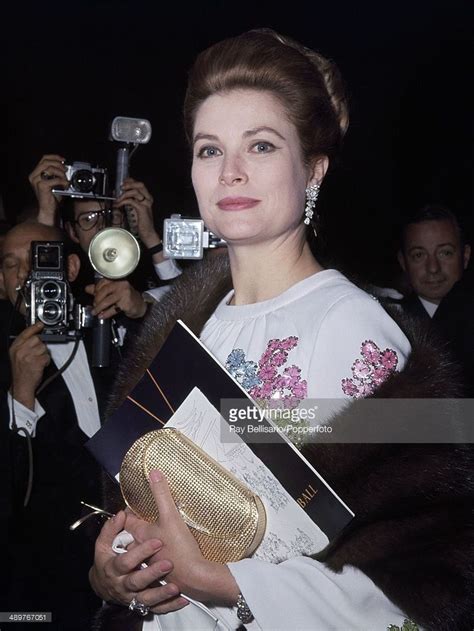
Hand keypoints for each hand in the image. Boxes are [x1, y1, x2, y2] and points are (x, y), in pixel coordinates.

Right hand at [9, 322, 49, 408]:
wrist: (21, 385)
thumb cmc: (20, 372)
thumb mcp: (17, 356)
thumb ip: (23, 345)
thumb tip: (34, 336)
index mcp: (15, 347)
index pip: (26, 333)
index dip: (34, 328)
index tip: (40, 325)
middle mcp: (21, 350)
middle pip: (37, 339)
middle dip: (40, 346)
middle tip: (36, 354)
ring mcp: (29, 356)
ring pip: (44, 348)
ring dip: (43, 354)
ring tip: (37, 361)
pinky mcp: (37, 362)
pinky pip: (47, 357)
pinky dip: (46, 361)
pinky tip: (40, 366)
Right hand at [28, 154, 67, 224]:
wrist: (49, 209)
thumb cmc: (52, 197)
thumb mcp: (54, 182)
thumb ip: (57, 173)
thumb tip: (66, 167)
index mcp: (36, 173)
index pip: (44, 158)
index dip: (55, 157)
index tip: (63, 160)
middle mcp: (33, 176)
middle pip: (46, 162)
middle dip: (59, 165)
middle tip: (66, 170)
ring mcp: (36, 181)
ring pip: (50, 168)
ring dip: (61, 173)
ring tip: (66, 179)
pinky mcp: (41, 186)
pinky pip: (54, 179)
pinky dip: (62, 181)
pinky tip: (66, 185)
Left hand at [85, 278, 146, 318]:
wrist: (140, 304)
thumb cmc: (126, 297)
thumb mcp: (113, 291)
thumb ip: (100, 289)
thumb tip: (87, 288)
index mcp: (117, 280)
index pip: (102, 282)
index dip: (95, 290)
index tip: (93, 297)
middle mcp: (121, 285)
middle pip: (104, 291)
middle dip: (96, 300)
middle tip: (94, 306)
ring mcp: (124, 293)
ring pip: (107, 301)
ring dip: (99, 308)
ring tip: (95, 312)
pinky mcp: (126, 303)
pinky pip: (113, 309)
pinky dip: (106, 313)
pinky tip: (102, 316)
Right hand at [89, 509, 188, 613]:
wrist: (103, 586)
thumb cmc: (106, 561)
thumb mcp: (103, 545)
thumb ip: (111, 529)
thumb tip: (121, 514)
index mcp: (113, 569)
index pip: (125, 561)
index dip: (140, 552)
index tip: (157, 542)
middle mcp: (122, 585)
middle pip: (136, 581)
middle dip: (152, 573)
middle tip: (168, 564)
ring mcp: (132, 597)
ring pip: (146, 599)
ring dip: (161, 593)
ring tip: (175, 587)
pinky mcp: (142, 605)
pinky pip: (156, 608)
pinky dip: (169, 605)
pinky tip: (182, 599)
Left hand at [115, 178, 160, 248]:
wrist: (148, 233)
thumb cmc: (142, 223)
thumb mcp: (135, 209)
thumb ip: (130, 201)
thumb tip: (120, 195)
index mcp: (147, 198)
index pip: (139, 184)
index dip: (131, 181)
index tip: (123, 183)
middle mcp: (148, 199)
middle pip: (140, 185)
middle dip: (129, 184)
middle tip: (121, 188)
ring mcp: (146, 204)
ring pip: (135, 192)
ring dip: (124, 194)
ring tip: (118, 199)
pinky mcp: (142, 209)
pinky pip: (131, 201)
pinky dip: (123, 201)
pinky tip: (119, 205)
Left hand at [124, 470, 239, 604]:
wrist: (196, 578)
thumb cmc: (179, 549)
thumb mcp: (170, 516)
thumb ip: (161, 494)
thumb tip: (153, 473)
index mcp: (141, 536)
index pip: (127, 520)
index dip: (129, 510)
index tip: (134, 502)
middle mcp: (144, 551)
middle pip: (135, 537)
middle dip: (139, 527)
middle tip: (147, 516)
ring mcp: (155, 563)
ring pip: (147, 550)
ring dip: (151, 542)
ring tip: (161, 532)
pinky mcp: (169, 572)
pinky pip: (161, 561)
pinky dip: (163, 555)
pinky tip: (174, 551)